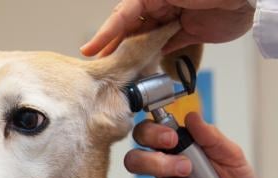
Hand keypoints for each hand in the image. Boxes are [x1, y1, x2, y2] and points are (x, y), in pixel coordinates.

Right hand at [80, 0, 254, 56]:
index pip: (123, 15)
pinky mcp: (187, 34)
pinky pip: (164, 47)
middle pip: (131, 30)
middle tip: (100, 65)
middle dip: (115, 47)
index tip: (90, 50)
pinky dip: (153, 58)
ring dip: (132, 55)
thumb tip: (122, 17)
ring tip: (117, 71)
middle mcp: (160, 6)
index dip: (105, 33)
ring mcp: (173, 20)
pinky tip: (142, 69)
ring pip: (145, 40)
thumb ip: (147, 5)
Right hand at [124, 112, 255, 177]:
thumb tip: (193, 117)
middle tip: (187, 167)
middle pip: (135, 161)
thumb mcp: (231, 154)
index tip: (172, 138)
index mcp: (173, 147)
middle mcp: (163, 169)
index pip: (145, 133)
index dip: (150, 134)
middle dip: (159, 163)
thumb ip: (212, 137)